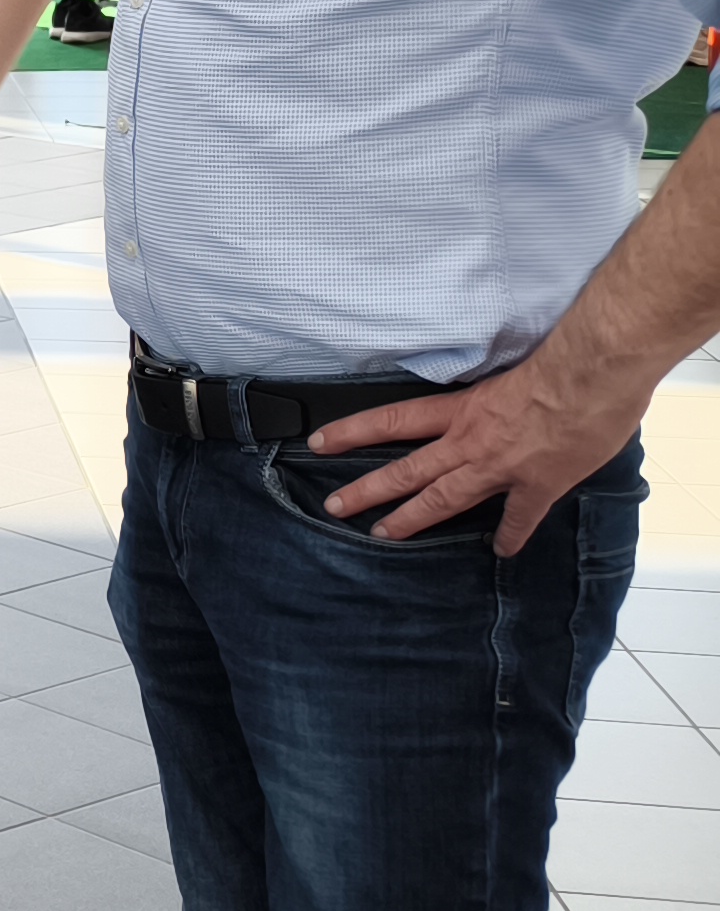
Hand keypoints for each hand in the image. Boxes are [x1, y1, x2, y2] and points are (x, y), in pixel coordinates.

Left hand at [311, 354, 648, 553]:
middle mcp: (470, 441)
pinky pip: (518, 518)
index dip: (351, 432)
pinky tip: (501, 550)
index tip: (318, 442)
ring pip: (443, 499)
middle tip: (334, 506)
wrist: (593, 374)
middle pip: (406, 470)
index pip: (391, 420)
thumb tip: (495, 398)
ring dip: (410, 519)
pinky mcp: (538, 486)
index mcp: (461, 408)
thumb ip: (491, 392)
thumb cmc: (557, 361)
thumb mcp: (505, 370)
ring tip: (382, 535)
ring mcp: (501, 467)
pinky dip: (510, 536)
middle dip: (367, 490)